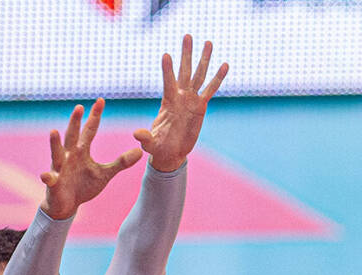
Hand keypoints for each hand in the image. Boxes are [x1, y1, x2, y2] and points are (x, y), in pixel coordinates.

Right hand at [40, 98, 140, 219]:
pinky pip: (50, 179)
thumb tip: (140, 151)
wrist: (66, 204)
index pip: (90, 130)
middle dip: (75, 122)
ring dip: (55, 144)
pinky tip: (46, 175)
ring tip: (54, 131)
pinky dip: (48, 177)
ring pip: (57, 154)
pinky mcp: (53, 183)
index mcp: (82, 151)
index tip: (101, 100)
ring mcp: (59, 168)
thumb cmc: (83, 185)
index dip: (95, 116)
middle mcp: (69, 155)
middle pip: (72, 136)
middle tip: (79, 107)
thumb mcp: (105, 173)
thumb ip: (121, 162)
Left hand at [135, 35, 227, 172]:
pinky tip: (224, 64)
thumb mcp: (150, 143)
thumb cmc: (158, 146)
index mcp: (168, 102)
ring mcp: (191, 99)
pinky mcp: (201, 106)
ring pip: (199, 75)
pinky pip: (211, 89)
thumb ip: (145, 137)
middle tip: (187, 35)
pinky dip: (218, 77)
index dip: (168, 70)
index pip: (168, 82)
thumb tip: (137, 134)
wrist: (171, 152)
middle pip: (185, 71)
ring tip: (208, 42)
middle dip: (186, 54)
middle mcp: (180, 96)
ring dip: (203, 59)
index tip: (166, 55)